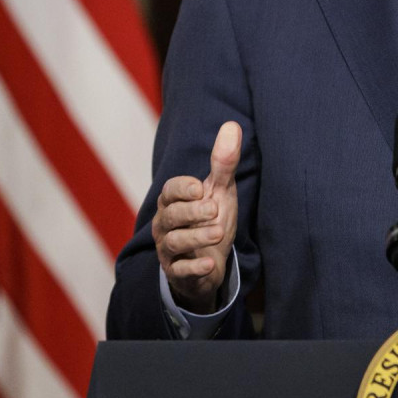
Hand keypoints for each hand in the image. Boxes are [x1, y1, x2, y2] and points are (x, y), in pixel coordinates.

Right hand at [151, 121, 240, 313]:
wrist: (210, 259)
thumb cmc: (210, 217)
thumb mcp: (220, 190)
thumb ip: (223, 161)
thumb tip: (232, 125)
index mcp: (173, 201)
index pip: (169, 190)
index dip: (182, 188)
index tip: (200, 187)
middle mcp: (165, 224)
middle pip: (170, 216)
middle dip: (192, 213)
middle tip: (214, 210)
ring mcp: (169, 249)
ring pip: (174, 242)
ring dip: (196, 237)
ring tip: (219, 232)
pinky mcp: (177, 272)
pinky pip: (180, 271)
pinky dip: (194, 267)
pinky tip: (210, 264)